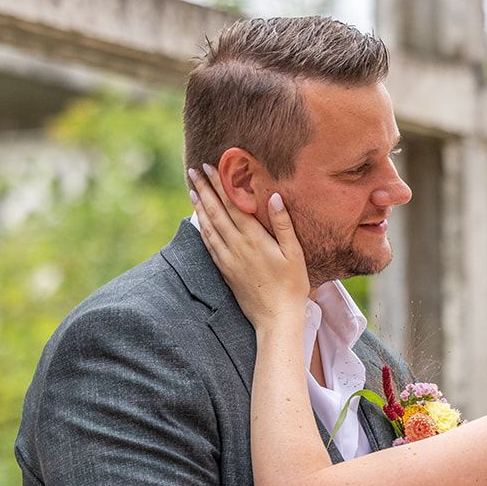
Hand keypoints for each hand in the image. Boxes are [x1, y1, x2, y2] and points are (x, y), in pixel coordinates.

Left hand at [186, 164, 308, 325]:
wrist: (276, 318)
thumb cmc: (292, 286)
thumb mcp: (294, 253)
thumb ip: (283, 224)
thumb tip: (273, 197)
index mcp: (254, 238)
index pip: (233, 204)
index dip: (221, 184)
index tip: (211, 167)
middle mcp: (236, 246)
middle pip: (216, 212)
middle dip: (205, 189)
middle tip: (194, 172)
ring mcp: (228, 259)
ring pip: (209, 227)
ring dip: (199, 206)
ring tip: (192, 190)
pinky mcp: (225, 271)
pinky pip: (209, 244)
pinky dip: (202, 228)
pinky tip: (199, 220)